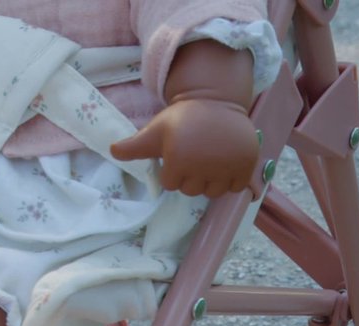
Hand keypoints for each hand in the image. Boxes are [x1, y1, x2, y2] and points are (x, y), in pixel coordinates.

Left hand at [111, 99, 257, 196]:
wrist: (216, 100)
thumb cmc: (181, 118)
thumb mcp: (155, 130)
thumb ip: (134, 146)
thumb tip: (111, 151)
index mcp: (179, 159)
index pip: (171, 185)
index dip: (173, 171)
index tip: (178, 154)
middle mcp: (204, 165)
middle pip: (192, 190)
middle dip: (191, 177)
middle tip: (195, 155)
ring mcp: (227, 165)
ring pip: (213, 192)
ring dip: (210, 181)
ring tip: (210, 160)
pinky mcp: (246, 164)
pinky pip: (235, 187)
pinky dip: (231, 180)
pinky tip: (225, 164)